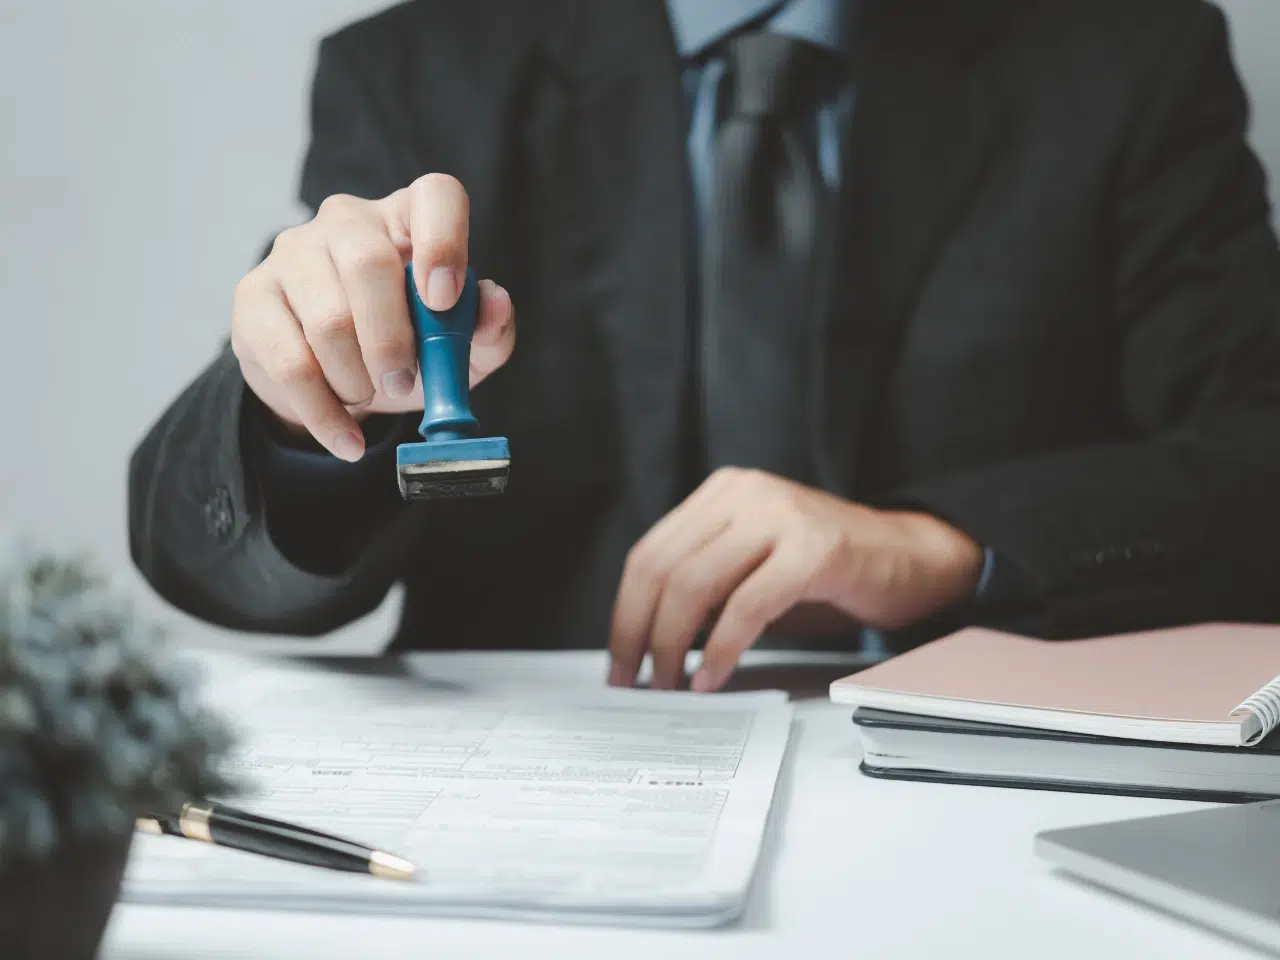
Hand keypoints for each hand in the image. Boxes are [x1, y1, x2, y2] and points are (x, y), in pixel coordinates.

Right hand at [231, 173, 515, 460]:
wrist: (337, 383)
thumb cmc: (409, 348)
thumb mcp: (460, 348)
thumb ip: (487, 329)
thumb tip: (493, 305)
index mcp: (410, 219)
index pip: (435, 196)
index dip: (444, 242)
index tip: (444, 300)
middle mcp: (349, 221)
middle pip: (368, 262)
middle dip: (392, 339)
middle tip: (402, 381)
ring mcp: (294, 253)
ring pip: (328, 320)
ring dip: (357, 379)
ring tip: (368, 397)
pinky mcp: (253, 296)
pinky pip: (290, 363)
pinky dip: (325, 413)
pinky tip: (346, 438)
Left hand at [607, 468, 983, 691]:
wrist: (912, 558)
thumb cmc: (827, 573)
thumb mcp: (754, 566)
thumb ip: (706, 585)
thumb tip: (647, 642)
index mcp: (722, 493)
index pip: (650, 553)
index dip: (625, 613)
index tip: (619, 660)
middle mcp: (746, 494)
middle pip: (664, 568)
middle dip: (640, 634)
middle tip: (636, 682)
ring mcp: (780, 516)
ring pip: (696, 585)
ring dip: (673, 646)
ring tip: (671, 685)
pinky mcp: (814, 549)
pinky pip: (747, 605)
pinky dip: (721, 649)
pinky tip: (713, 677)